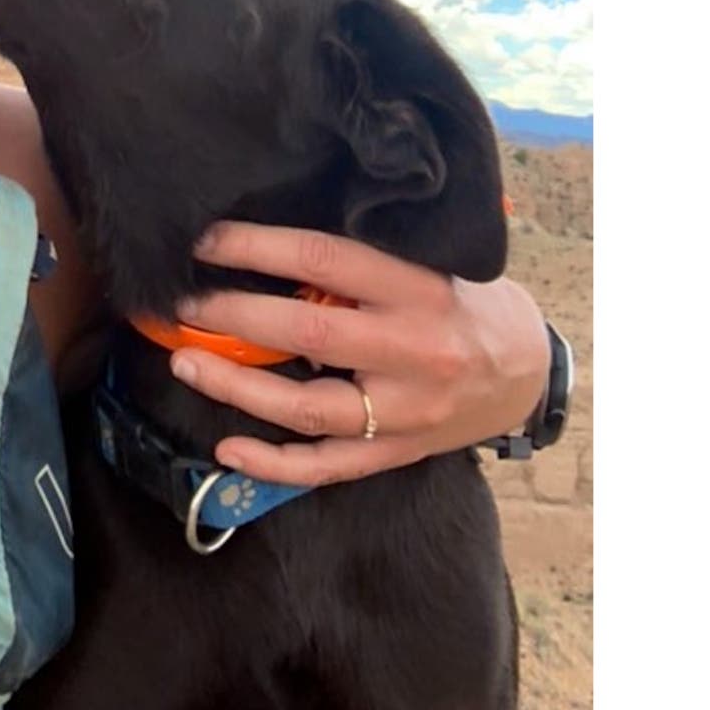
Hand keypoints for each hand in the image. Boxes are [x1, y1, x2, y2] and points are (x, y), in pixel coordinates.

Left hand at [166, 221, 548, 486]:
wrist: (527, 372)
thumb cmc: (463, 304)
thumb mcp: (427, 265)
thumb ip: (362, 264)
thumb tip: (267, 244)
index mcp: (419, 289)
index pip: (323, 259)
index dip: (255, 248)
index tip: (204, 243)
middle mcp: (414, 351)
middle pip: (308, 336)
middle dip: (234, 318)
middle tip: (181, 305)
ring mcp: (405, 411)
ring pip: (308, 409)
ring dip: (238, 390)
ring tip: (187, 364)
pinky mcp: (398, 453)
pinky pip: (327, 467)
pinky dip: (273, 464)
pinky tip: (228, 449)